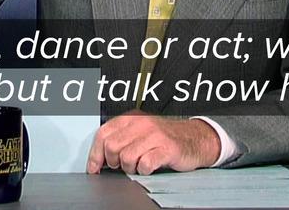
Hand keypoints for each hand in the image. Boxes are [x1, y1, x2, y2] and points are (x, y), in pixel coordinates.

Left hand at [86, 111, 220, 174]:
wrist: (194, 138)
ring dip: (129, 168)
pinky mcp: (166, 148)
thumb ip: (120, 139)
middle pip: (112, 146)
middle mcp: (141, 124)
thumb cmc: (164, 137)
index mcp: (131, 118)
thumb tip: (98, 158)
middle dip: (112, 162)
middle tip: (120, 166)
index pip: (103, 134)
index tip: (93, 167)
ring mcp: (154, 135)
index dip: (95, 154)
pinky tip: (148, 167)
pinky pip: (145, 164)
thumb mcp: (139, 132)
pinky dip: (144, 170)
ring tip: (137, 166)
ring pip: (126, 157)